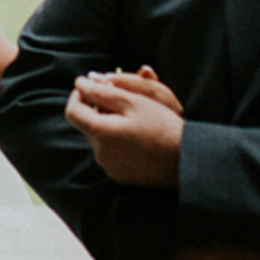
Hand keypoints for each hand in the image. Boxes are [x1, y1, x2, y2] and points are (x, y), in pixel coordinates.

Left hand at [65, 68, 185, 188]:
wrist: (186, 159)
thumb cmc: (162, 126)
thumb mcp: (133, 102)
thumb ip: (102, 91)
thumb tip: (81, 83)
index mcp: (100, 133)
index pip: (72, 112)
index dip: (79, 95)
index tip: (90, 86)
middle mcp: (100, 154)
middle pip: (89, 125)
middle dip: (100, 110)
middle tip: (124, 101)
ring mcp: (110, 167)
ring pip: (101, 139)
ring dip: (111, 126)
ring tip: (136, 120)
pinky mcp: (121, 176)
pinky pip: (112, 154)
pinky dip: (119, 143)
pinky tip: (140, 138)